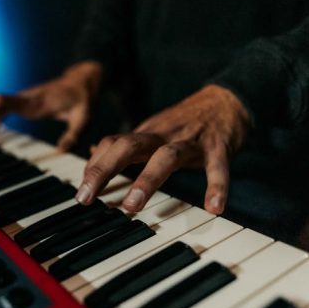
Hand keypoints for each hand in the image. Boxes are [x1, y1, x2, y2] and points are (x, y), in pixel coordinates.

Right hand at [0, 61, 101, 150]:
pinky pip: (0, 110)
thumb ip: (72, 134)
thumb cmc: (81, 99)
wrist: (82, 82)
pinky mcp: (23, 104)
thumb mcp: (82, 117)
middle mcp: (24, 99)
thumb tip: (61, 150)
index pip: (4, 102)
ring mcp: (22, 100)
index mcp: (34, 101)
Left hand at [75, 84, 249, 214]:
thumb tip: (93, 154)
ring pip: (166, 157)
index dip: (93, 165)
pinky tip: (214, 207)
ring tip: (132, 205)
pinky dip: (216, 186)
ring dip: (147, 180)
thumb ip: (125, 145)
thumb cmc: (184, 122)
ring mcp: (190, 141)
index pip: (112, 144)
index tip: (81, 191)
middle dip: (103, 170)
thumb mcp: (151, 131)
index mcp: (146, 134)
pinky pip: (217, 167)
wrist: (227, 100)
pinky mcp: (218, 147)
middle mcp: (163, 135)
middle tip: (86, 197)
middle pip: (128, 146)